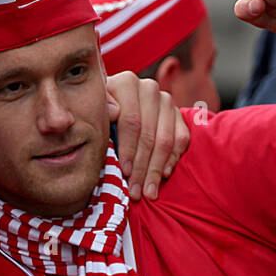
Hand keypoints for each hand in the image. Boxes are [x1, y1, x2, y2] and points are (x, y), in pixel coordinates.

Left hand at [105, 71, 189, 200]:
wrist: (115, 109)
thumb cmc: (99, 116)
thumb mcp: (95, 113)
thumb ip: (102, 112)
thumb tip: (113, 112)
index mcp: (125, 83)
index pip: (131, 122)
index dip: (128, 150)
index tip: (125, 172)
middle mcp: (148, 88)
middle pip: (149, 134)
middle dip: (142, 167)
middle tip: (136, 191)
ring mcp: (166, 100)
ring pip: (166, 139)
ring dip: (156, 169)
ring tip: (148, 192)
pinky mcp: (178, 114)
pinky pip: (181, 139)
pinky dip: (172, 159)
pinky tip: (163, 175)